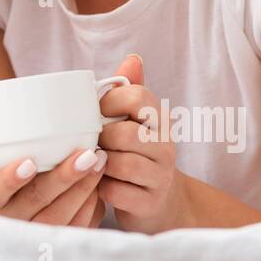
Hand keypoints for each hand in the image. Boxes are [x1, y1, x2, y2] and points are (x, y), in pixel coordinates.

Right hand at [0, 135, 106, 226]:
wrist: (37, 210)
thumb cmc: (19, 176)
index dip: (11, 178)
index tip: (30, 162)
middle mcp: (15, 219)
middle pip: (39, 202)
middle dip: (65, 177)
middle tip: (87, 154)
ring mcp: (40, 233)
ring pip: (63, 216)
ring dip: (84, 188)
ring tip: (99, 161)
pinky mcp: (64, 241)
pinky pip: (79, 227)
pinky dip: (92, 206)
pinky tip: (99, 185)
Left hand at [96, 54, 186, 232]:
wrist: (157, 201)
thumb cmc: (134, 153)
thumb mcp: (133, 120)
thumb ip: (128, 90)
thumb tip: (133, 58)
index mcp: (159, 118)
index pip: (137, 96)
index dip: (109, 103)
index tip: (97, 113)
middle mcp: (166, 145)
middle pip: (125, 132)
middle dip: (101, 138)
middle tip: (93, 143)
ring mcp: (161, 175)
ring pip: (122, 163)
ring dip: (100, 164)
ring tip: (95, 163)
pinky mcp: (150, 203)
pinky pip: (117, 191)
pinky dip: (101, 189)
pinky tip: (99, 186)